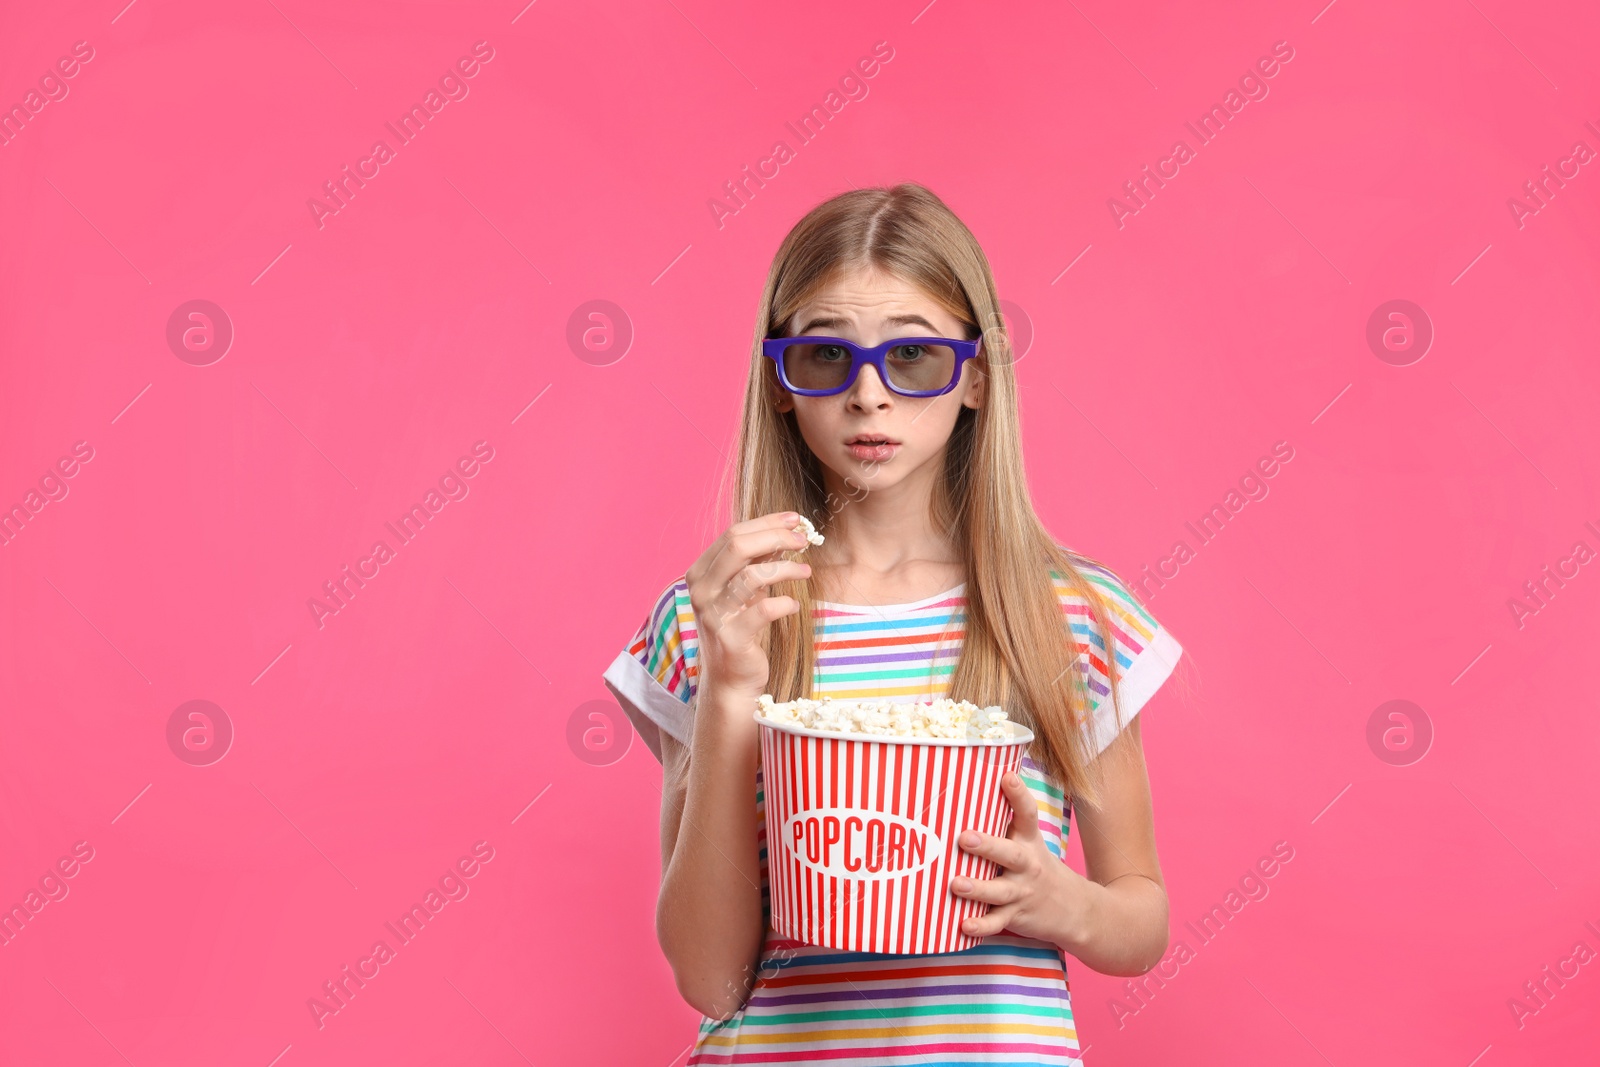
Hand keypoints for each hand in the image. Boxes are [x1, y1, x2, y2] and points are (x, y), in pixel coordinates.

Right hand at [685, 511, 813, 701]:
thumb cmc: (741, 627)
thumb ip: (756, 562)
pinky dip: (784, 604)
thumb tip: (787, 531)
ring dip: (786, 568)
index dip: (767, 523)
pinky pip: (763, 610)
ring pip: (752, 575)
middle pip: (737, 545)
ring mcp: (713, 614)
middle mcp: (701, 590)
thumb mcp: (744, 590)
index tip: (795, 520)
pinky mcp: (731, 637)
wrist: (730, 678)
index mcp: (701, 572)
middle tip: (804, 540)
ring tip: (806, 572)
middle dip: (775, 536)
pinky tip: (794, 605)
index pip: (733, 533)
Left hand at [949, 771, 1093, 945]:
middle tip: (964, 837)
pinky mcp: (1017, 917)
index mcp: (1029, 842)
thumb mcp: (1030, 843)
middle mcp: (1027, 865)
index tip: (1007, 777)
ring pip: (999, 891)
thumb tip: (974, 786)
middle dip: (987, 845)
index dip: (1018, 795)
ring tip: (956, 884)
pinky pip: (997, 923)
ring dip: (977, 888)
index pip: (1027, 814)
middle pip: (1009, 854)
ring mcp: (1022, 892)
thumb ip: (1006, 822)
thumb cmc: (1039, 868)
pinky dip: (981, 926)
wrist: (1078, 911)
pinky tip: (963, 925)